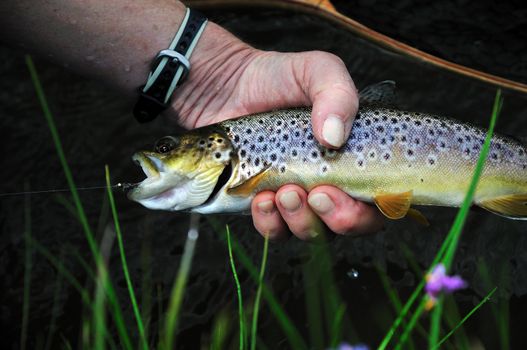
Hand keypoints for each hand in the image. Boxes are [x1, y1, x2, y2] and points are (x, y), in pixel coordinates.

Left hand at [171, 24, 383, 239]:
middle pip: (349, 223)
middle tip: (315, 194)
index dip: (367, 210)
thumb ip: (337, 92)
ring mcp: (297, 197)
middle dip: (336, 218)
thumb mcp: (315, 70)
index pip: (379, 200)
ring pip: (311, 230)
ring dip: (301, 220)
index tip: (337, 189)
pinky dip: (270, 222)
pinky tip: (260, 200)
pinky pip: (275, 230)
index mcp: (353, 156)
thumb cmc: (276, 78)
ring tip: (284, 193)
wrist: (225, 87)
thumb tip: (334, 137)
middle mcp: (330, 182)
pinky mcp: (265, 204)